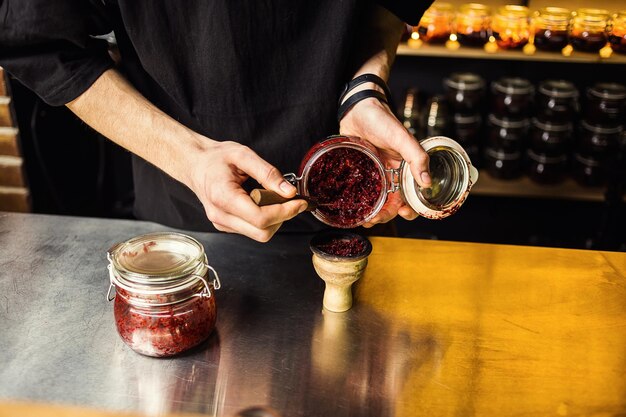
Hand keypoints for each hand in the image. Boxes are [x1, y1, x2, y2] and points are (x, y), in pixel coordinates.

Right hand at [188, 140, 307, 241]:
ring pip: (259, 234)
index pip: (260, 218)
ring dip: (275, 219)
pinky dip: (265, 219)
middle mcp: (220, 216)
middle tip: (293, 201)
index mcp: (223, 197)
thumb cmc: (215, 158)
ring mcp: (222, 223)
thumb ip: (268, 172)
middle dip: (283, 217)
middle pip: (262, 232)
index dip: (285, 212)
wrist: (194, 164)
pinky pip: (252, 230)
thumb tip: (289, 191)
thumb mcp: (243, 155)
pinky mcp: (225, 226)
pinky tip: (263, 203)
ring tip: (274, 198)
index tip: (300, 202)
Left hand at [339, 96, 430, 225]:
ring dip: (373, 212)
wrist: (358, 108)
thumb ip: (416, 157)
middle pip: (393, 203)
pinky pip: (362, 191)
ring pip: (377, 201)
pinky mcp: (360, 172)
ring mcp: (376, 174)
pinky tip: (354, 209)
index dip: (411, 208)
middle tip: (376, 219)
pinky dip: (360, 203)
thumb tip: (427, 183)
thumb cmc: (381, 119)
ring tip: (365, 218)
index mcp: (406, 168)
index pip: (413, 195)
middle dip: (387, 215)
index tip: (404, 213)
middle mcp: (392, 174)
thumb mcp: (401, 137)